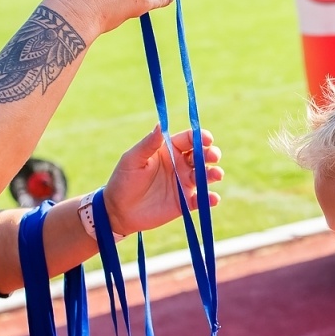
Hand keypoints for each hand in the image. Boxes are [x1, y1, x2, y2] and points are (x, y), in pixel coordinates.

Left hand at [102, 126, 222, 234]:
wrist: (118, 211)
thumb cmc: (123, 180)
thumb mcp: (133, 159)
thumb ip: (149, 144)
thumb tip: (161, 124)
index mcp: (168, 151)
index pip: (188, 139)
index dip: (199, 137)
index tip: (206, 138)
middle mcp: (179, 165)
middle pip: (201, 156)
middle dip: (210, 154)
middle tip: (214, 156)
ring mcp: (184, 184)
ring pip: (205, 176)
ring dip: (213, 174)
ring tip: (217, 175)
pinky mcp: (185, 203)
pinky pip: (201, 200)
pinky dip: (209, 199)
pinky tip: (213, 198)